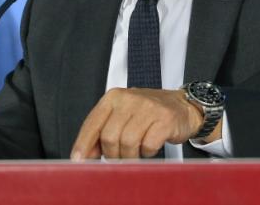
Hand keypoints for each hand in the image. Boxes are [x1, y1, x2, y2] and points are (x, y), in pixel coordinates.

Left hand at [70, 88, 204, 159]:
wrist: (181, 105)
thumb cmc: (146, 113)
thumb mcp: (121, 116)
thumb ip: (102, 132)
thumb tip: (85, 155)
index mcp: (113, 97)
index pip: (92, 123)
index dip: (83, 145)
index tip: (78, 161)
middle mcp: (129, 99)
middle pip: (109, 137)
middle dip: (112, 154)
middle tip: (119, 158)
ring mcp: (148, 108)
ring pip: (127, 143)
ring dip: (130, 156)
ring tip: (136, 152)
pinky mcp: (164, 119)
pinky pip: (148, 146)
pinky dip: (147, 153)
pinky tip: (149, 146)